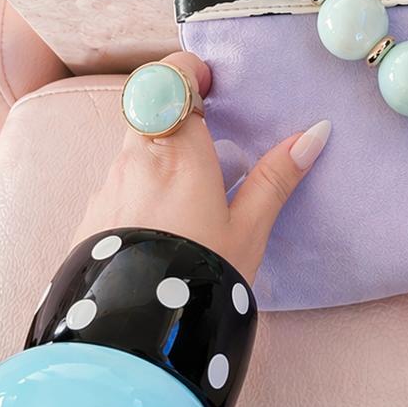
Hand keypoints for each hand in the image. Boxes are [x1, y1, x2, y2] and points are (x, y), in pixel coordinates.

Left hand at [71, 50, 330, 278]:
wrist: (132, 335)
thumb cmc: (197, 274)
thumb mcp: (249, 229)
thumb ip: (277, 177)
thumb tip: (315, 132)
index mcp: (177, 150)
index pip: (171, 78)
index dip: (188, 71)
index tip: (211, 85)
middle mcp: (135, 157)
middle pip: (150, 107)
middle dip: (178, 113)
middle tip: (211, 138)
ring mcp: (108, 186)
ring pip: (134, 148)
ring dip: (160, 154)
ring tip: (193, 195)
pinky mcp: (92, 214)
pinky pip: (119, 184)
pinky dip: (141, 188)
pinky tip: (163, 226)